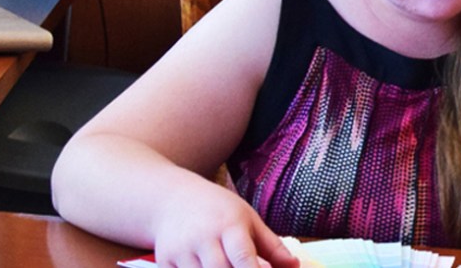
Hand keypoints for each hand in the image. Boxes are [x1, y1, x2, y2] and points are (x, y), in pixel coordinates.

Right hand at [151, 182, 298, 267]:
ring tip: (227, 266)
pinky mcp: (165, 261)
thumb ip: (272, 246)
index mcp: (229, 225)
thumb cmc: (219, 210)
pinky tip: (207, 267)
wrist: (173, 199)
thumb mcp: (249, 219)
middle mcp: (204, 238)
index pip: (243, 258)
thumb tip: (295, 266)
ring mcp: (181, 250)